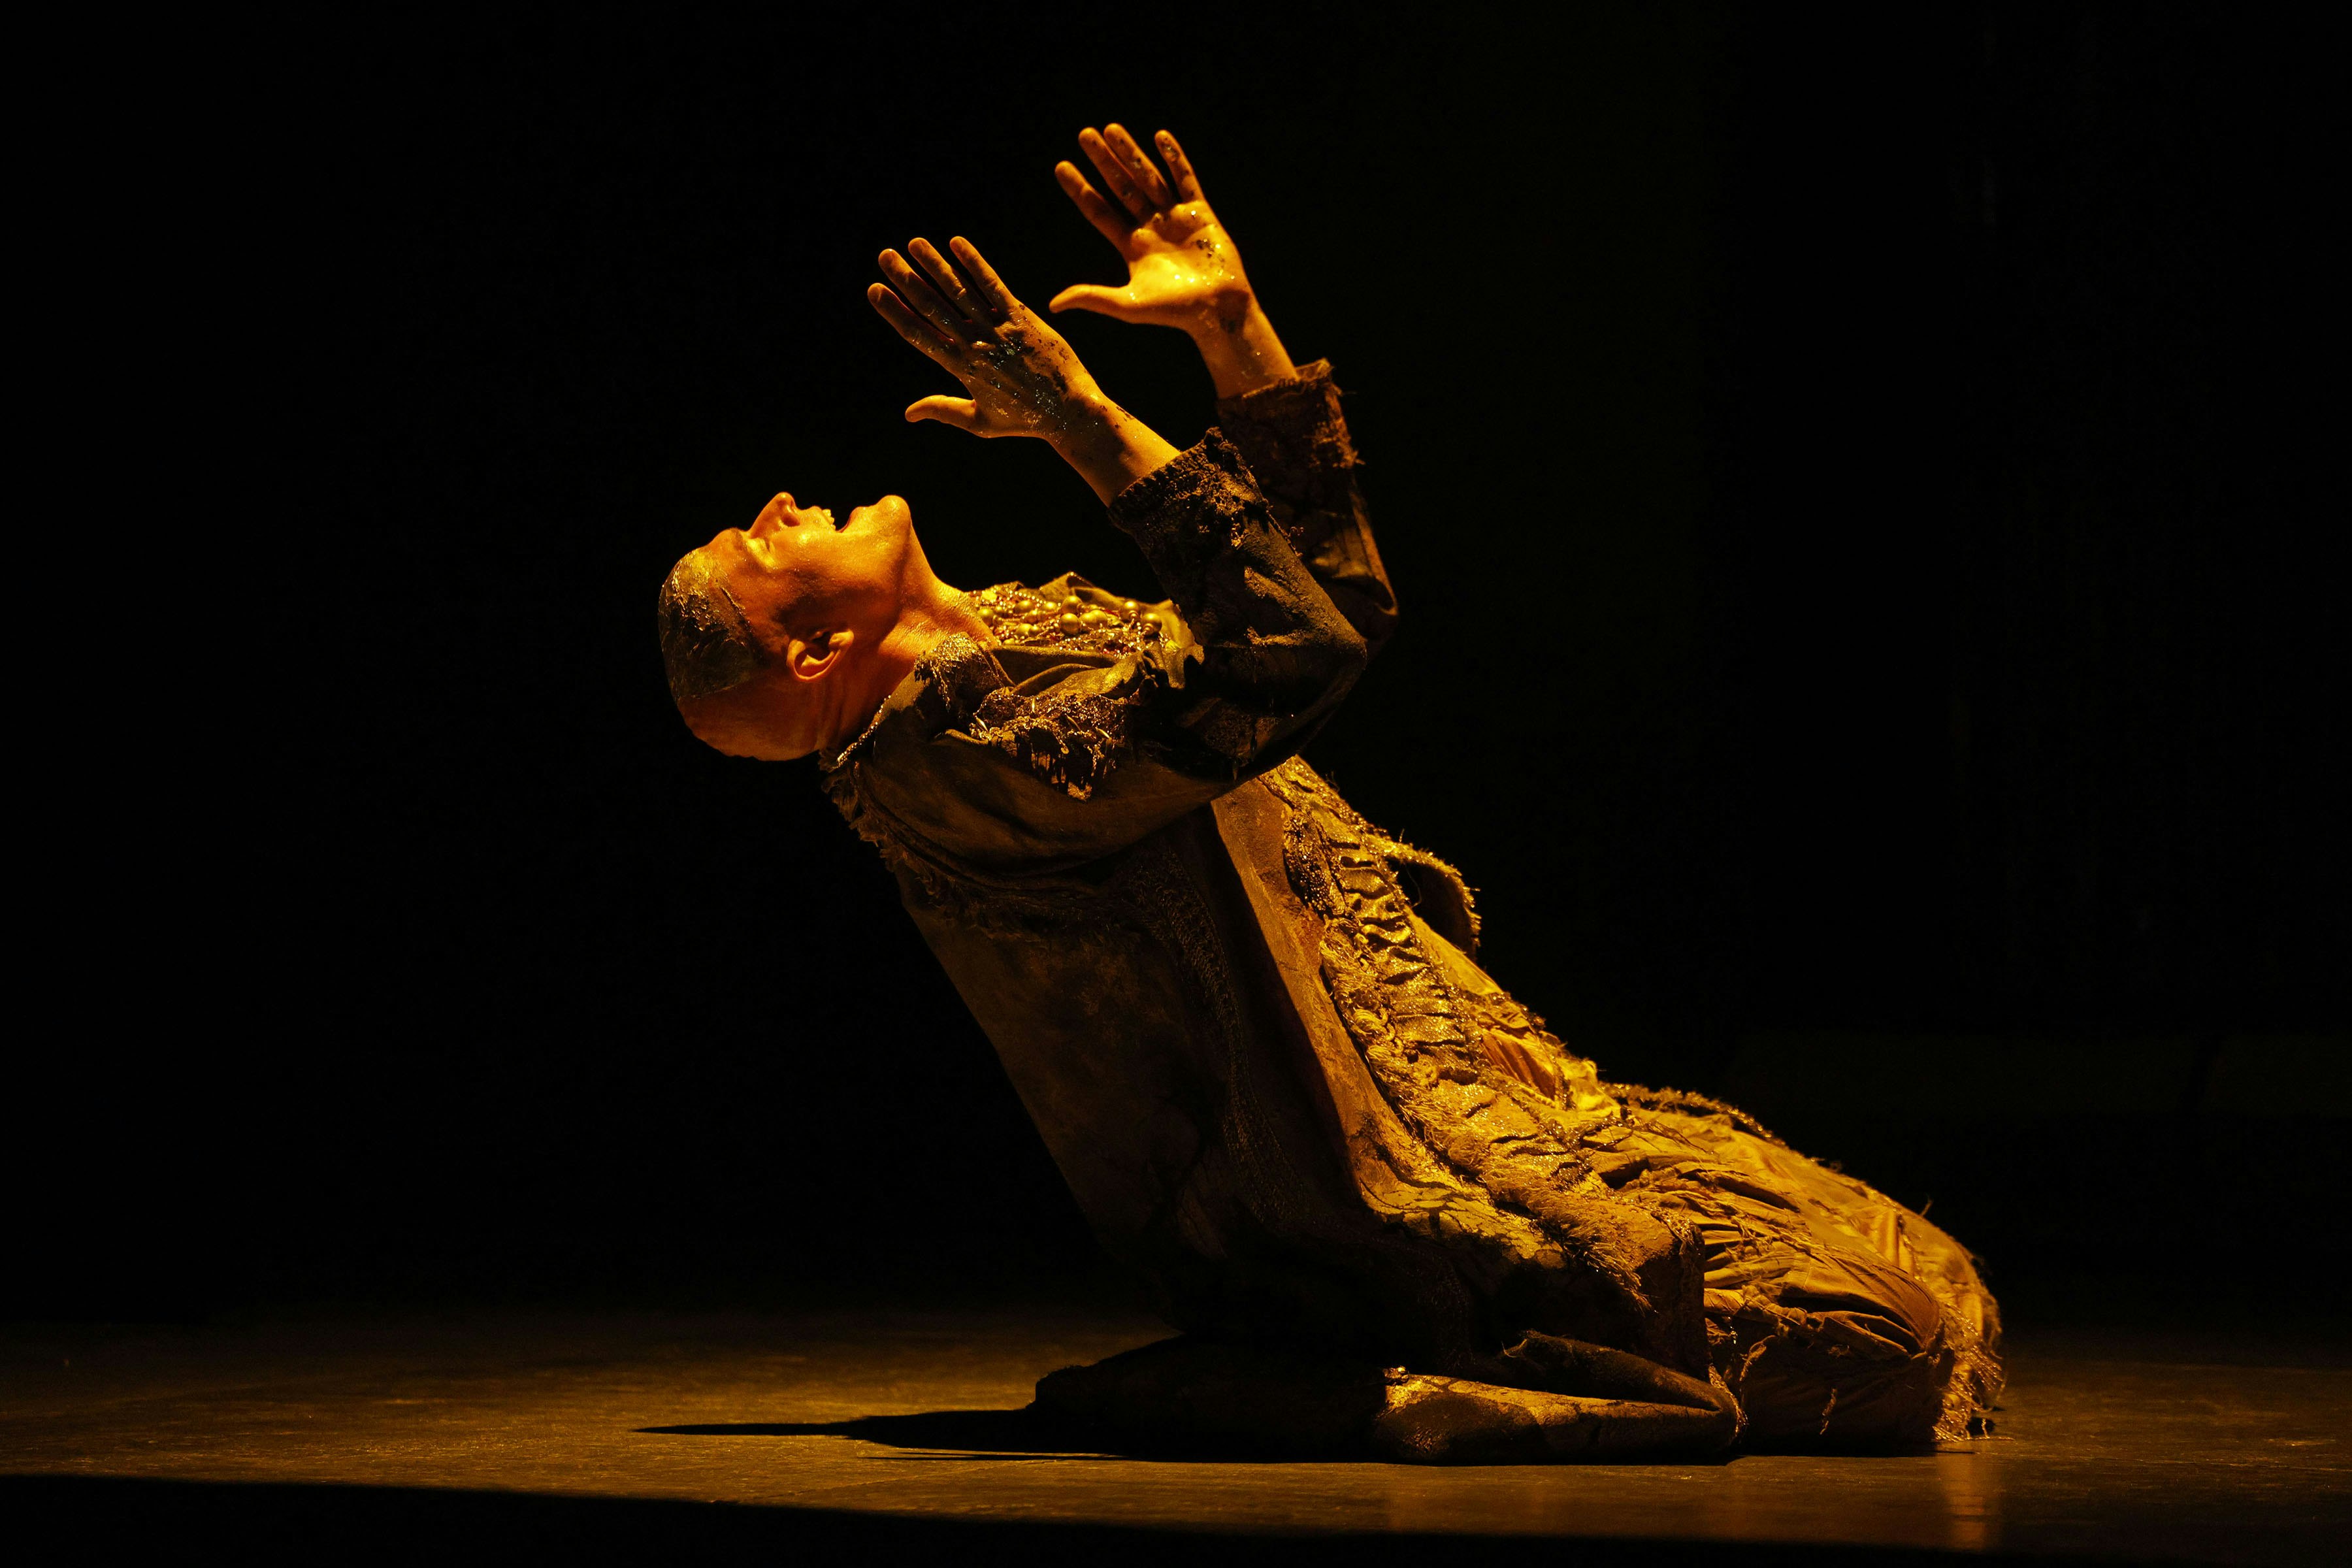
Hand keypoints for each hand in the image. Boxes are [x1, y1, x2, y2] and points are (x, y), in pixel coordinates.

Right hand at [869, 236, 1105, 440]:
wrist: (1070, 412)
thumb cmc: (1025, 419)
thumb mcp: (980, 422)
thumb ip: (944, 409)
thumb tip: (909, 413)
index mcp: (961, 369)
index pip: (918, 334)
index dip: (894, 311)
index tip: (875, 290)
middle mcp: (976, 345)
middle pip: (933, 306)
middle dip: (906, 279)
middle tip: (884, 255)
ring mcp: (999, 329)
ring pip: (960, 291)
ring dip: (935, 265)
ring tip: (914, 243)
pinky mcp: (1022, 318)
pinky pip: (994, 285)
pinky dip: (975, 263)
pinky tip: (957, 243)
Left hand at [1049, 126, 1296, 397]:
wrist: (1217, 311)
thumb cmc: (1174, 312)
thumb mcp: (1127, 306)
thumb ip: (1092, 297)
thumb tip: (1052, 304)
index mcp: (1131, 246)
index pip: (1099, 211)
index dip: (1080, 189)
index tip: (1062, 167)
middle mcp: (1150, 227)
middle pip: (1121, 187)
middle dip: (1103, 161)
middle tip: (1085, 134)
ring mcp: (1175, 218)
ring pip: (1148, 178)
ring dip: (1130, 153)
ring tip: (1111, 129)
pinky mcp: (1200, 213)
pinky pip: (1186, 180)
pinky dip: (1175, 158)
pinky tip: (1160, 137)